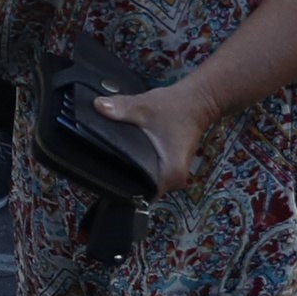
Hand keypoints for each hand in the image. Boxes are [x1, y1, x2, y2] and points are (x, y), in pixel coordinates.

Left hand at [88, 85, 203, 193]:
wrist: (198, 101)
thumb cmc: (176, 107)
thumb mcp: (144, 107)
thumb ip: (120, 108)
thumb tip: (99, 106)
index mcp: (172, 173)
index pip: (144, 194)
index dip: (123, 187)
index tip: (106, 178)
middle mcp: (175, 179)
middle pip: (142, 189)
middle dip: (123, 178)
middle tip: (103, 166)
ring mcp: (173, 175)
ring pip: (146, 181)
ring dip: (131, 171)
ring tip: (111, 160)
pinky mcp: (169, 167)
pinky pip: (150, 173)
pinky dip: (138, 165)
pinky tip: (125, 156)